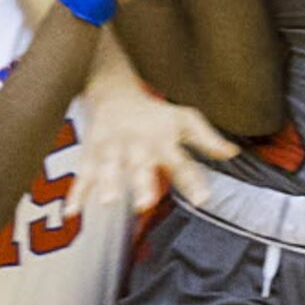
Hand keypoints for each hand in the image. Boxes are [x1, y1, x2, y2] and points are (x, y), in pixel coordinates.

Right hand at [69, 82, 237, 214]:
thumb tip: (231, 153)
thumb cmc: (154, 113)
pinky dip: (76, 194)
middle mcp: (137, 145)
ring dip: (108, 185)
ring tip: (108, 201)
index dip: (192, 181)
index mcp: (162, 140)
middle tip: (146, 204)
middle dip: (142, 184)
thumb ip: (207, 139)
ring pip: (110, 170)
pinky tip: (72, 213)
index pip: (181, 163)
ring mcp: (112, 150)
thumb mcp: (185, 120)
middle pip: (140, 167)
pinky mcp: (91, 155)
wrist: (114, 92)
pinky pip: (83, 177)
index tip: (202, 200)